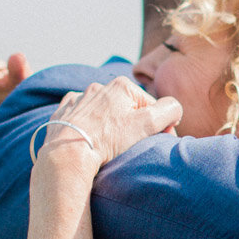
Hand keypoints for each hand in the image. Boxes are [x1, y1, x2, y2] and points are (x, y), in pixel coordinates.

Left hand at [38, 78, 182, 169]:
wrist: (68, 153)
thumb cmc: (108, 139)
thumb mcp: (148, 123)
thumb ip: (169, 110)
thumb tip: (174, 109)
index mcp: (122, 86)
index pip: (151, 106)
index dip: (158, 126)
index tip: (156, 143)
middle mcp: (99, 87)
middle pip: (126, 108)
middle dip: (132, 125)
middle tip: (130, 146)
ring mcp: (79, 99)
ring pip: (103, 112)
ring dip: (109, 125)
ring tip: (108, 145)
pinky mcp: (63, 112)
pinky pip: (81, 116)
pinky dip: (87, 126)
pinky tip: (89, 138)